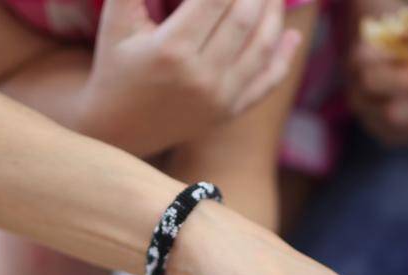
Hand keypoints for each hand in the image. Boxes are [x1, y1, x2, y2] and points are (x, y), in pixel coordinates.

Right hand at [80, 0, 301, 156]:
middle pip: (246, 18)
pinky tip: (291, 34)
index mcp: (172, 49)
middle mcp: (201, 76)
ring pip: (263, 47)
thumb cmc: (116, 64)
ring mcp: (219, 98)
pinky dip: (283, 57)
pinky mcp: (228, 113)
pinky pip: (266, 83)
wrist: (117, 129)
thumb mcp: (117, 20)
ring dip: (275, 12)